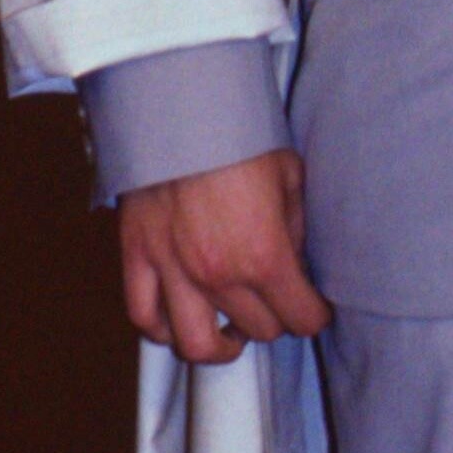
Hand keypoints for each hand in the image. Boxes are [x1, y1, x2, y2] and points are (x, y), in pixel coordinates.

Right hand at [118, 149, 326, 358]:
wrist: (180, 105)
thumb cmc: (241, 135)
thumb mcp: (291, 178)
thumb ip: (295, 229)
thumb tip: (295, 260)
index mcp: (265, 256)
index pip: (301, 318)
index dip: (315, 316)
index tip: (314, 309)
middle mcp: (219, 274)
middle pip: (258, 331)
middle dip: (275, 320)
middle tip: (275, 303)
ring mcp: (173, 270)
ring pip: (194, 344)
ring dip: (219, 347)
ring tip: (228, 333)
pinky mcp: (137, 256)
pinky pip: (144, 315)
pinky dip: (161, 328)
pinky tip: (178, 321)